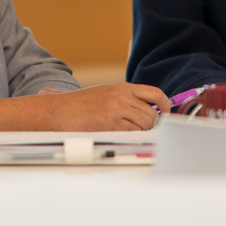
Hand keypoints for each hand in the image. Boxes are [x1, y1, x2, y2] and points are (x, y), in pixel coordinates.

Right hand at [37, 83, 169, 131]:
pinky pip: (133, 134)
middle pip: (151, 114)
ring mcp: (117, 109)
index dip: (165, 104)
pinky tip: (120, 136)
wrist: (59, 110)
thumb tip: (145, 111)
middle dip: (151, 125)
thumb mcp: (105, 94)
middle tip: (142, 130)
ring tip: (128, 133)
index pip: (154, 93)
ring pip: (145, 125)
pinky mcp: (111, 123)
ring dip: (141, 132)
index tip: (167, 112)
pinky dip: (131, 138)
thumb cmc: (79, 105)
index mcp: (122, 87)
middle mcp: (122, 96)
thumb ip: (124, 99)